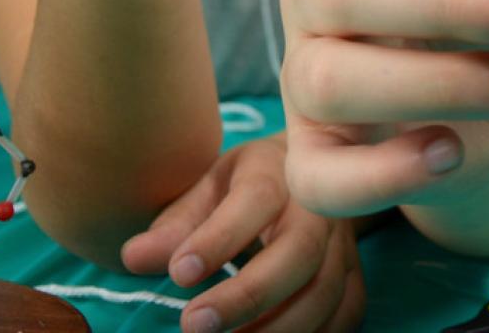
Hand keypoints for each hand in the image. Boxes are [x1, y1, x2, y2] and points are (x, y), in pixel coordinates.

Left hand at [121, 135, 363, 332]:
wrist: (313, 176)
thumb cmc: (246, 187)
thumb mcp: (207, 189)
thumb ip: (174, 224)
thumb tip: (133, 257)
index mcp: (276, 171)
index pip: (255, 199)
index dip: (219, 237)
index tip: (178, 273)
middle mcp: (318, 206)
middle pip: (300, 251)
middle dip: (249, 295)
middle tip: (194, 325)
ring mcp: (343, 243)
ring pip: (325, 290)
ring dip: (276, 328)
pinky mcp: (356, 277)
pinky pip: (345, 313)